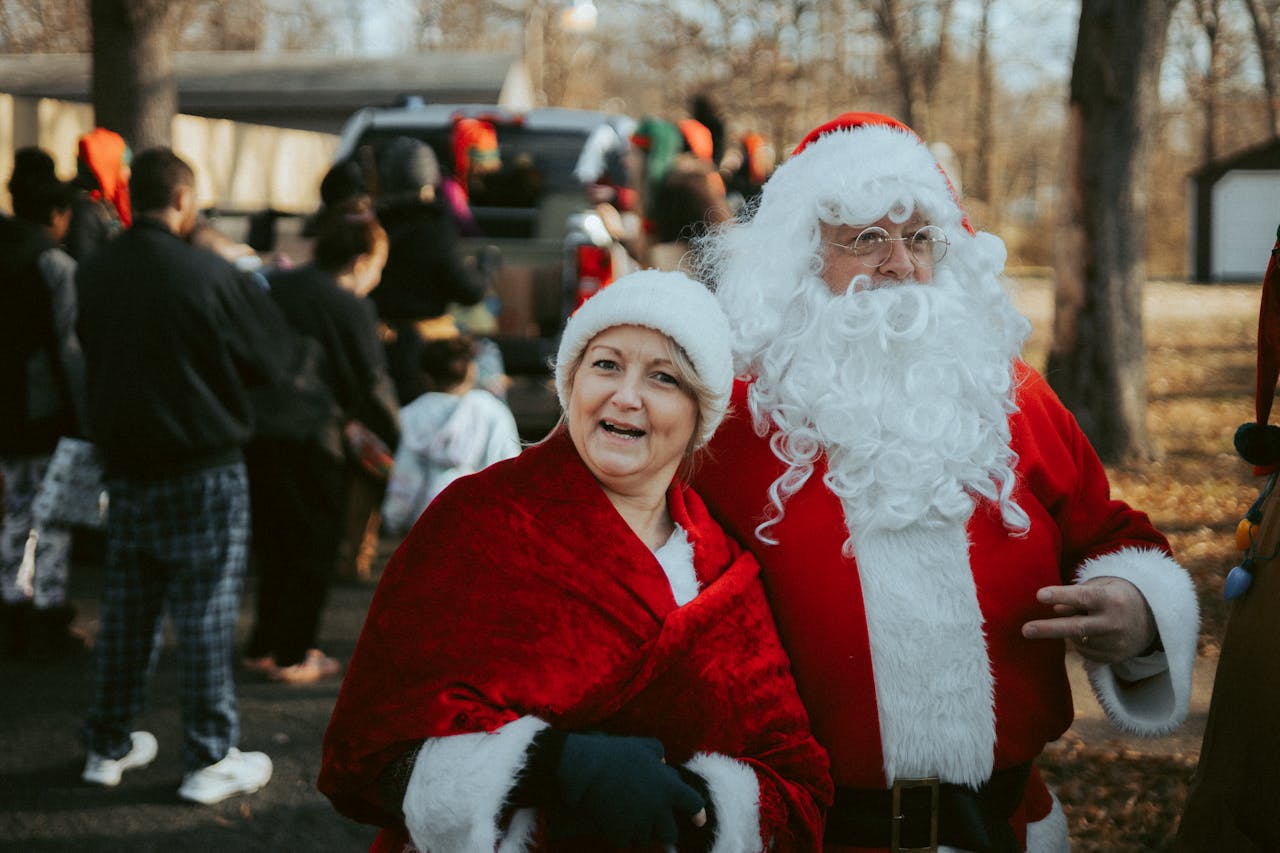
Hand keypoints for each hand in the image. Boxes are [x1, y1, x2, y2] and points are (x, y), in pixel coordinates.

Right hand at [555, 732, 705, 846]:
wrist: (586, 768)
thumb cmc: (615, 753)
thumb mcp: (643, 745)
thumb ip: (659, 753)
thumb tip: (664, 763)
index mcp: (669, 787)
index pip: (694, 805)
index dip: (698, 813)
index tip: (698, 820)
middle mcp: (658, 809)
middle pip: (671, 833)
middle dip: (664, 830)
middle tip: (655, 826)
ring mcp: (639, 823)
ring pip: (647, 840)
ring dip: (640, 833)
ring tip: (630, 821)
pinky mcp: (620, 834)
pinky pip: (625, 843)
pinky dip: (621, 837)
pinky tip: (614, 826)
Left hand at [1021, 576, 1157, 662]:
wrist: (1153, 619)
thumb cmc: (1118, 596)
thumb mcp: (1103, 586)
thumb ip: (1078, 595)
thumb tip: (1056, 610)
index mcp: (1112, 599)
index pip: (1082, 597)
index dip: (1061, 595)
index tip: (1040, 595)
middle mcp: (1114, 623)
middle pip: (1076, 627)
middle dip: (1048, 629)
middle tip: (1026, 630)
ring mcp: (1115, 643)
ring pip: (1076, 639)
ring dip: (1069, 631)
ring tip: (1084, 619)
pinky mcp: (1114, 658)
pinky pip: (1085, 651)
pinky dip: (1080, 642)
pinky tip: (1092, 633)